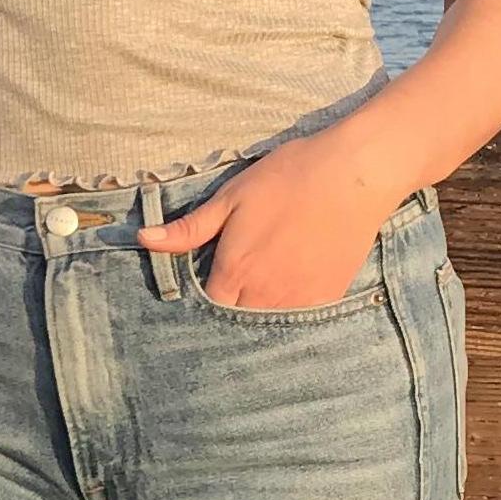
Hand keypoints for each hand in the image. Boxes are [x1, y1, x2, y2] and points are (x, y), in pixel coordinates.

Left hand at [135, 135, 394, 310]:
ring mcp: (300, 300)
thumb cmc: (289, 178)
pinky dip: (290, 313)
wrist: (356, 174)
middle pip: (236, 321)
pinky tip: (288, 293)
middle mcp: (266, 294)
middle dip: (228, 310)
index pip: (207, 308)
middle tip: (229, 292)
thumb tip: (144, 239)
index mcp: (236, 270)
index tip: (202, 290)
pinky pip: (301, 320)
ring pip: (268, 324)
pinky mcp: (329, 297)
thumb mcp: (231, 197)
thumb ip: (190, 228)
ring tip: (256, 295)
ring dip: (258, 314)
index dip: (201, 302)